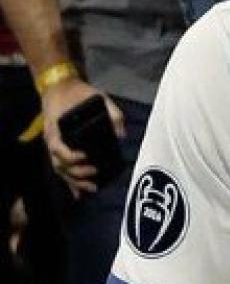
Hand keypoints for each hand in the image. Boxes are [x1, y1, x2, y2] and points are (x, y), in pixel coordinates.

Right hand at [40, 80, 123, 197]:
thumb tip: (121, 135)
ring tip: (91, 189)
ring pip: (60, 170)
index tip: (86, 157)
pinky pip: (62, 169)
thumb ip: (112, 113)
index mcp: (57, 129)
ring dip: (74, 182)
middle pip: (59, 164)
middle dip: (76, 172)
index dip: (71, 156)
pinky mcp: (59, 150)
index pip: (58, 149)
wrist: (60, 88)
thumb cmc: (78, 93)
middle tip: (95, 172)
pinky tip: (78, 195)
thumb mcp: (98, 96)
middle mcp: (53, 141)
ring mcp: (55, 147)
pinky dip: (69, 183)